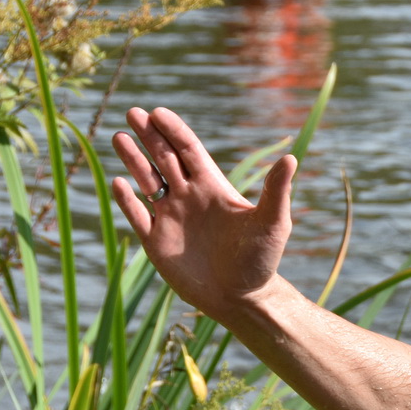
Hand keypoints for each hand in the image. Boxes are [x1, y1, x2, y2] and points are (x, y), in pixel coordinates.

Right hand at [110, 107, 296, 320]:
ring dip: (133, 160)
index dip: (174, 131)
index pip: (189, 151)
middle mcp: (189, 198)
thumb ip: (276, 190)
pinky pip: (137, 216)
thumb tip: (291, 159)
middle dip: (149, 136)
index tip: (158, 112)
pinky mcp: (157, 242)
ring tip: (118, 136)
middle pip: (165, 159)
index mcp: (213, 188)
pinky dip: (127, 200)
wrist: (242, 297)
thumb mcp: (272, 222)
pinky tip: (118, 182)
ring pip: (147, 181)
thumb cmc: (261, 260)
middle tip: (134, 111)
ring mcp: (171, 219)